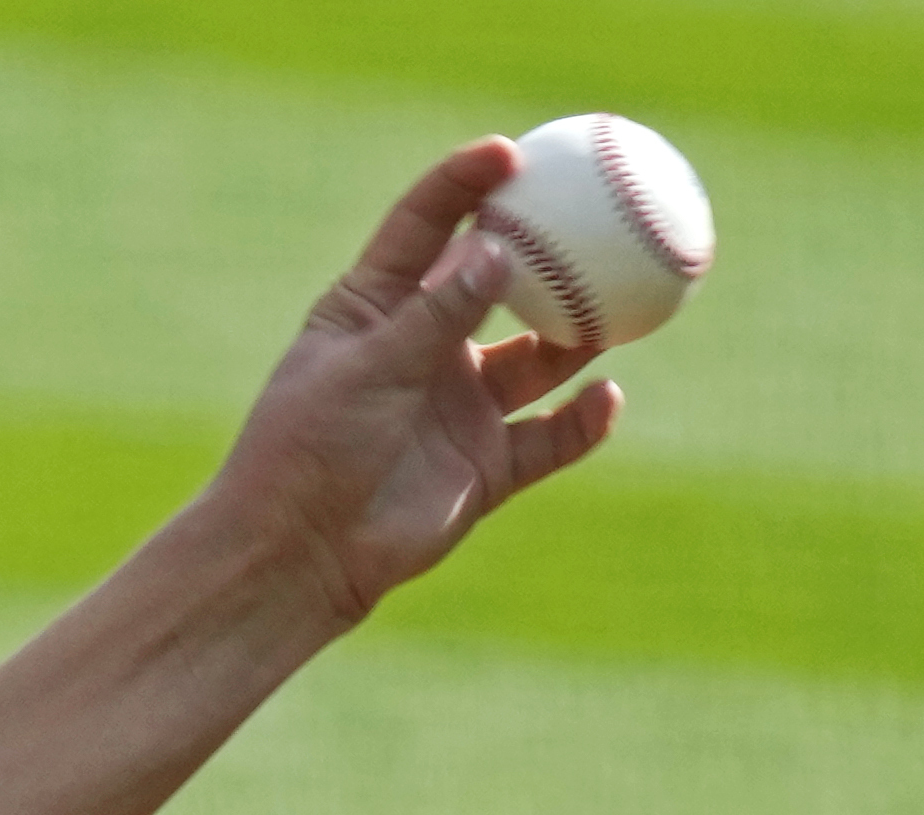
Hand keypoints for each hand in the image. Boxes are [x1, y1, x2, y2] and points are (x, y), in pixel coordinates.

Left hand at [208, 139, 622, 627]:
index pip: (425, 227)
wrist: (299, 554)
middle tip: (600, 208)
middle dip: (549, 245)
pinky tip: (606, 396)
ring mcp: (461, 405)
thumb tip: (498, 253)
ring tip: (624, 301)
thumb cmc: (309, 449)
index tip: (511, 151)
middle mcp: (427, 348)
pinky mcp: (488, 465)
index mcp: (376, 309)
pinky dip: (583, 420)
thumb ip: (435, 316)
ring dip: (582, 329)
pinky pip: (553, 436)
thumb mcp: (366, 368)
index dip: (466, 183)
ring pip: (542, 354)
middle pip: (502, 280)